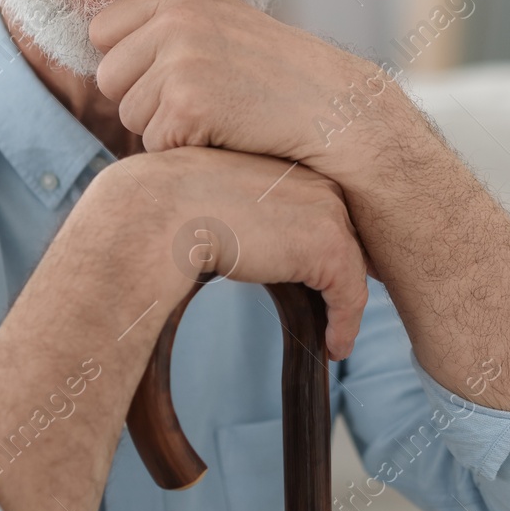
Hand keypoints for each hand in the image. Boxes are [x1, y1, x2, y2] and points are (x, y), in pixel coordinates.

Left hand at [88, 0, 409, 176]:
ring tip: (222, 115)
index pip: (103, 32)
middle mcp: (175, 20)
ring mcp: (180, 60)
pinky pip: (155, 143)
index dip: (132, 64)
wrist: (335, 108)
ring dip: (167, 127)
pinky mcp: (187, 103)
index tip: (175, 77)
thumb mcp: (223, 28)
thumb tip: (97, 42)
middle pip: (108, 77)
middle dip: (144, 100)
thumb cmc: (280, 77)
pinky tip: (229, 134)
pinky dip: (187, 150)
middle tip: (202, 103)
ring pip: (130, 114)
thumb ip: (168, 28)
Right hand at [89, 145, 369, 357]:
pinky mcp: (328, 246)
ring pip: (351, 268)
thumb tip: (254, 242)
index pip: (323, 209)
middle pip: (346, 235)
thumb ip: (246, 211)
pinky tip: (334, 348)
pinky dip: (345, 325)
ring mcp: (327, 211)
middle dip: (347, 273)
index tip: (328, 280)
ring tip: (336, 337)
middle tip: (342, 310)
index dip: (326, 246)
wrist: (158, 212)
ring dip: (346, 307)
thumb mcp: (217, 195)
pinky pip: (350, 295)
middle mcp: (318, 180)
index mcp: (292, 163)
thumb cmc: (168, 205)